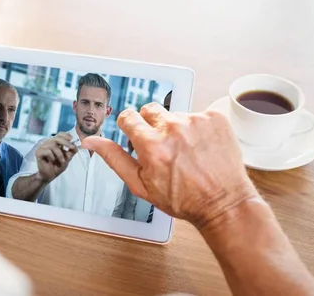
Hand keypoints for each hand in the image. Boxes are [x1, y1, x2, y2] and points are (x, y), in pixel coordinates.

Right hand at [35, 132, 77, 182]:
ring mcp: (42, 147)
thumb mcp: (67, 158)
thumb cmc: (57, 166)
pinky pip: (47, 151)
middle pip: (56, 138)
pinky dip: (52, 156)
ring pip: (52, 145)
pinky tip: (52, 161)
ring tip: (62, 161)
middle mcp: (48, 143)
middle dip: (66, 142)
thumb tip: (76, 146)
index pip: (59, 134)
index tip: (72, 139)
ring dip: (59, 154)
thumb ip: (71, 151)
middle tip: (71, 147)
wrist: (50, 176)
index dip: (65, 135)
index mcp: (55, 143)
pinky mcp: (38, 152)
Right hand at [82, 103, 258, 227]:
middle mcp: (173, 128)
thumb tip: (91, 140)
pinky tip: (201, 147)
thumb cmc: (183, 199)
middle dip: (151, 125)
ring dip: (176, 128)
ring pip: (174, 114)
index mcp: (151, 144)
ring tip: (186, 152)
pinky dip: (197, 128)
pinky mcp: (215, 117)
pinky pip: (197, 114)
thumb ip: (114, 158)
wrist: (223, 203)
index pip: (128, 116)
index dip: (130, 128)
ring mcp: (196, 120)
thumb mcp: (140, 184)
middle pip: (149, 110)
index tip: (137, 137)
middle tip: (162, 147)